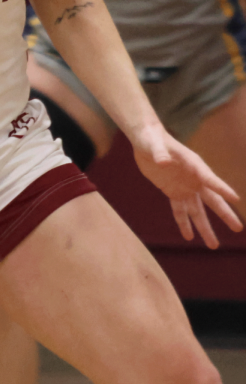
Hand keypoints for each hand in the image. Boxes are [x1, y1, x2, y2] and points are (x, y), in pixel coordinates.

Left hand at [132, 124, 241, 247]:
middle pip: (212, 200)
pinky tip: (188, 236)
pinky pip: (180, 210)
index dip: (222, 188)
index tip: (236, 198)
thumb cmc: (153, 138)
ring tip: (213, 245)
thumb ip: (160, 153)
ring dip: (204, 227)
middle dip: (224, 214)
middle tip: (238, 228)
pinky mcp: (172, 191)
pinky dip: (183, 223)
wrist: (146, 140)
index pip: (210, 178)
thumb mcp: (154, 144)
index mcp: (194, 165)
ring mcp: (185, 187)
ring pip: (197, 211)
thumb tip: (163, 161)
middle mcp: (194, 179)